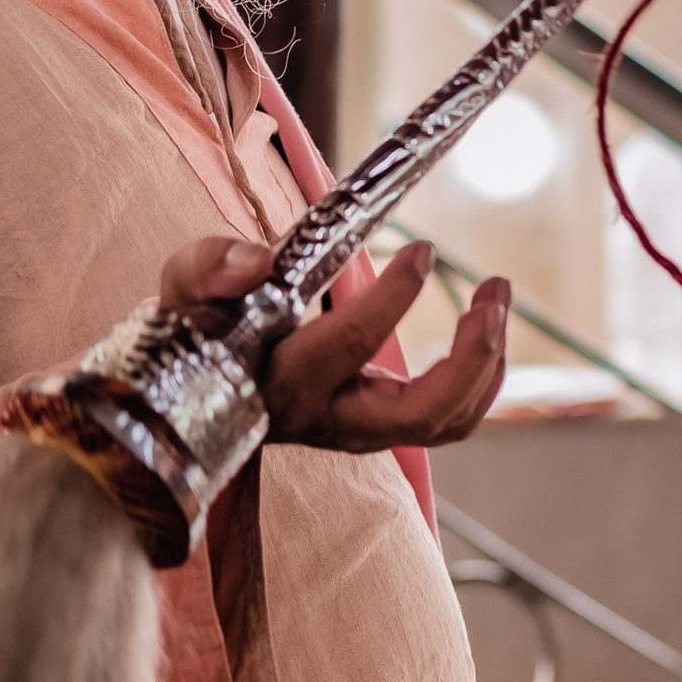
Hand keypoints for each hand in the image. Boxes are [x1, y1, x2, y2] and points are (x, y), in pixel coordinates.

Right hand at [156, 235, 513, 453]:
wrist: (192, 387)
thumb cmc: (199, 325)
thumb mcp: (186, 287)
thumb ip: (211, 268)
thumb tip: (256, 261)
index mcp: (280, 381)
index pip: (347, 346)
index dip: (393, 299)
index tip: (423, 251)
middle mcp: (326, 418)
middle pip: (420, 414)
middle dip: (470, 357)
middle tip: (492, 296)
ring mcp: (359, 430)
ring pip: (446, 422)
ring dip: (486, 363)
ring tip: (495, 295)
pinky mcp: (379, 427)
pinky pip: (448, 418)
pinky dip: (480, 377)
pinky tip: (485, 326)